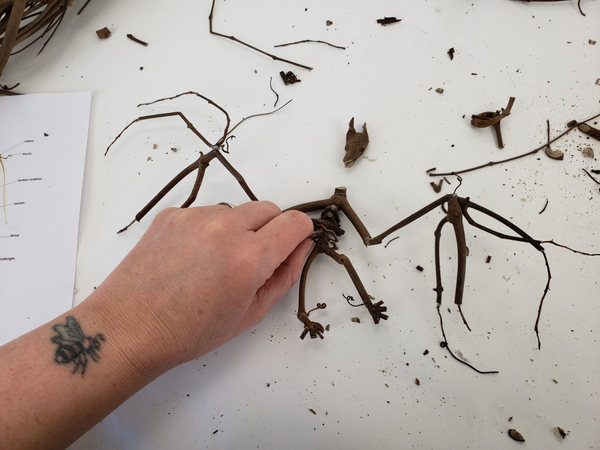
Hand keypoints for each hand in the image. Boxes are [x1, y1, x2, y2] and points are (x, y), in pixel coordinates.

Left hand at [90, 201, 312, 373]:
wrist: (129, 327)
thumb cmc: (189, 331)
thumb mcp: (251, 313)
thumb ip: (284, 275)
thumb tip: (300, 246)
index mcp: (249, 257)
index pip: (295, 222)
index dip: (299, 235)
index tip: (290, 247)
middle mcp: (224, 228)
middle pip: (269, 209)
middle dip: (270, 231)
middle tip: (251, 261)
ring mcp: (195, 217)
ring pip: (236, 210)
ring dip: (237, 229)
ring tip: (214, 263)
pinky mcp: (172, 214)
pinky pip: (206, 213)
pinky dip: (208, 230)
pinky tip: (191, 258)